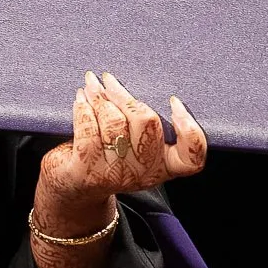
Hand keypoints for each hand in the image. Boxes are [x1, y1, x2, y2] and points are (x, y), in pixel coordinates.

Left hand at [34, 71, 207, 233]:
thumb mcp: (137, 147)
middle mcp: (144, 173)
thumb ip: (147, 125)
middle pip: (148, 124)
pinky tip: (80, 100)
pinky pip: (89, 130)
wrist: (75, 188)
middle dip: (125, 96)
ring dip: (100, 98)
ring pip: (114, 124)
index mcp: (164, 166)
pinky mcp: (88, 172)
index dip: (189, 130)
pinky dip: (83, 110)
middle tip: (109, 80)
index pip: (193, 159)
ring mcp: (116, 174)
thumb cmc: (110, 155)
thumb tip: (143, 79)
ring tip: (91, 85)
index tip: (173, 101)